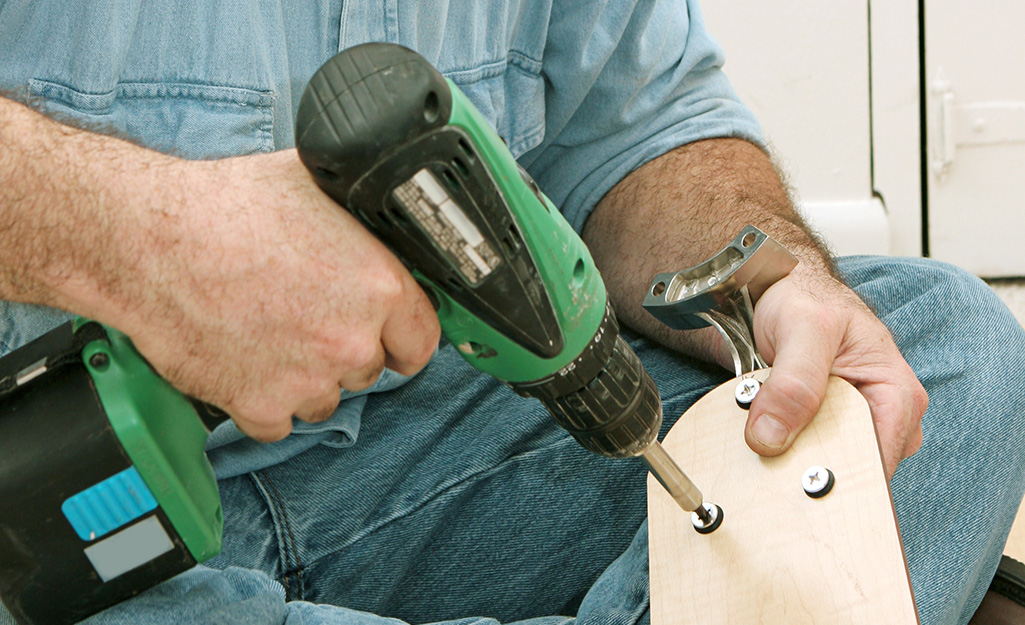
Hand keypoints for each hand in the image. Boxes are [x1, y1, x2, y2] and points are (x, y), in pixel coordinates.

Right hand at [111, 149, 439, 440]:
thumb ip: (361, 220)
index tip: (386, 336)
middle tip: (305, 318)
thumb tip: (382, 219)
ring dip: (306, 379)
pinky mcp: (259, 406)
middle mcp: (350, 341)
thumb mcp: (315, 188)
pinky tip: (245, 361)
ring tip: (269, 335)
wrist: (149, 242)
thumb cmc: (225, 208)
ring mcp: (306, 380)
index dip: (402, 336)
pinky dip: (263, 401)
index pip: (421, 341)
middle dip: (344, 350)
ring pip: (326, 400)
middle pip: (369, 369)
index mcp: (378, 288)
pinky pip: (279, 423)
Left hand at [745, 270, 927, 478]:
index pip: (878, 460)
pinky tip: (762, 433)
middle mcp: (882, 415)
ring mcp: (850, 424)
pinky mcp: (820, 426)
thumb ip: (795, 381)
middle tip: (772, 456)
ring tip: (765, 435)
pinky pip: (802, 453)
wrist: (778, 288)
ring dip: (790, 457)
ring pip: (823, 464)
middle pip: (851, 469)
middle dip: (810, 467)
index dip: (839, 475)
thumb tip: (772, 437)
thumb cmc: (806, 298)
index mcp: (897, 394)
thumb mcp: (804, 329)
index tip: (800, 482)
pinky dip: (780, 447)